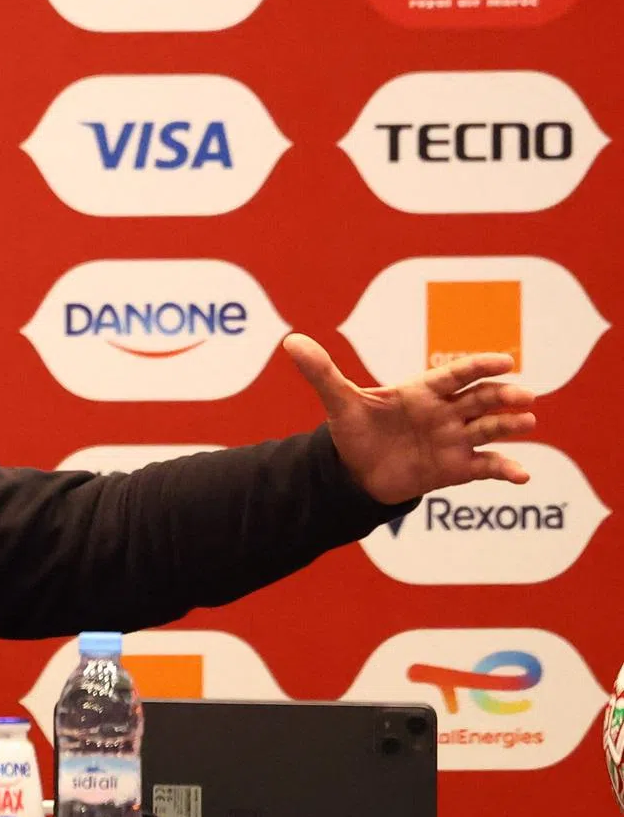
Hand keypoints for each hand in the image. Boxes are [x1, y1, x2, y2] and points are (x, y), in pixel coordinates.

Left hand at [283, 333, 536, 504]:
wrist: (356, 473)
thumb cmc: (354, 432)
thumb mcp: (339, 402)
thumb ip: (321, 372)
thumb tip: (290, 340)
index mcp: (422, 390)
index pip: (455, 374)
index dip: (479, 366)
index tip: (504, 360)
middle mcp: (444, 412)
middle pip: (480, 399)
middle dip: (502, 396)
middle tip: (524, 395)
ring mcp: (453, 440)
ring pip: (488, 428)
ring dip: (509, 425)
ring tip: (527, 422)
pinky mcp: (455, 468)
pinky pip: (485, 466)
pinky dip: (505, 470)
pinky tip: (523, 476)